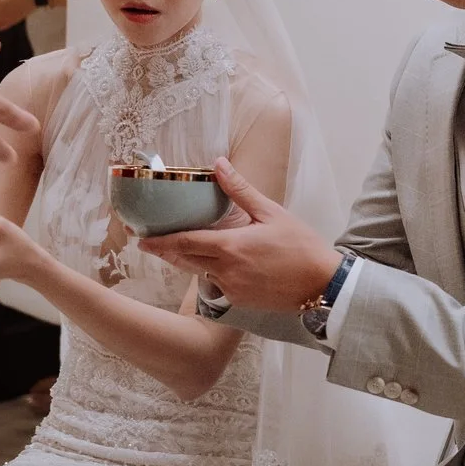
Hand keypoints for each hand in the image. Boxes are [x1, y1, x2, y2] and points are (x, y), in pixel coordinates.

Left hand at [138, 159, 341, 309]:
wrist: (322, 284)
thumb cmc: (301, 246)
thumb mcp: (271, 212)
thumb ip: (241, 190)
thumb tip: (219, 164)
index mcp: (231, 246)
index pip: (185, 242)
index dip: (161, 241)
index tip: (142, 239)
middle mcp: (226, 270)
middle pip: (185, 261)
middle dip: (165, 252)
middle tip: (148, 245)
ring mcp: (232, 288)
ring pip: (200, 273)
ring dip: (187, 262)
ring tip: (176, 250)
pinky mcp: (240, 301)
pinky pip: (217, 285)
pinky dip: (211, 273)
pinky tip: (216, 265)